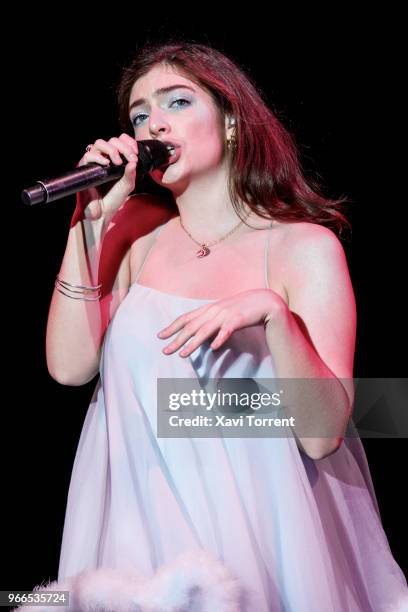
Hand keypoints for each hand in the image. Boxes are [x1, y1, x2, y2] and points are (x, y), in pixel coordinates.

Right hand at [73, 134, 138, 221]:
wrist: (101, 212)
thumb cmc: (112, 199)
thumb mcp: (127, 185)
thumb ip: (131, 174)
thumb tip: (133, 162)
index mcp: (115, 159)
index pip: (120, 141)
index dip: (128, 143)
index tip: (135, 154)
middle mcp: (104, 158)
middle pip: (112, 140)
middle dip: (124, 147)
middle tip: (130, 158)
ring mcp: (94, 162)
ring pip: (99, 143)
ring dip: (112, 150)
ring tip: (118, 162)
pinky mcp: (85, 168)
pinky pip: (88, 155)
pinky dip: (99, 157)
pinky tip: (106, 164)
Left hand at [157, 289, 286, 357]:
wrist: (264, 301)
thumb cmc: (242, 309)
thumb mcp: (223, 315)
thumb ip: (211, 324)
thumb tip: (203, 340)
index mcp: (208, 309)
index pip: (186, 318)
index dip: (172, 327)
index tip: (160, 336)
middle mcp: (214, 311)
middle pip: (191, 326)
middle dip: (177, 339)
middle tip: (165, 350)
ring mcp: (226, 314)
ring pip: (205, 330)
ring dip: (193, 343)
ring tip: (182, 354)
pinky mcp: (238, 319)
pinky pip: (227, 330)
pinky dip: (220, 338)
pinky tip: (214, 347)